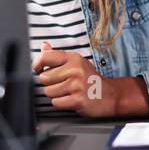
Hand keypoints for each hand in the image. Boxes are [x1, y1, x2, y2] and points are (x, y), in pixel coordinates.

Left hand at [31, 41, 148, 117]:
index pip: (45, 57)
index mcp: (73, 58)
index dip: (37, 64)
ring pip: (49, 91)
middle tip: (61, 84)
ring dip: (55, 94)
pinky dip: (61, 103)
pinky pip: (56, 102)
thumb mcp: (77, 62)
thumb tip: (44, 46)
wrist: (111, 95)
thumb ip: (58, 55)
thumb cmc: (91, 79)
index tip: (38, 69)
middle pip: (44, 78)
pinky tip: (70, 99)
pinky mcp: (77, 100)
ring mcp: (77, 85)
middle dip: (49, 83)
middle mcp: (75, 70)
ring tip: (67, 92)